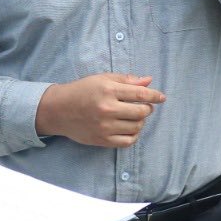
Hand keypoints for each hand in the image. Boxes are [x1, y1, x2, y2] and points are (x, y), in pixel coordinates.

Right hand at [35, 73, 165, 147]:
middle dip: (147, 108)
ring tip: (134, 116)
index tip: (162, 97)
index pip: (140, 94)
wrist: (58, 110)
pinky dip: (134, 135)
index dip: (155, 96)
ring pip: (136, 127)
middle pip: (141, 112)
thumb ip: (126, 80)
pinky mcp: (102, 140)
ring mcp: (105, 126)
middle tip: (143, 106)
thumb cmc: (82, 91)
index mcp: (108, 90)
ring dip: (140, 121)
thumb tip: (148, 81)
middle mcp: (107, 109)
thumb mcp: (102, 79)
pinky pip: (128, 141)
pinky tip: (130, 128)